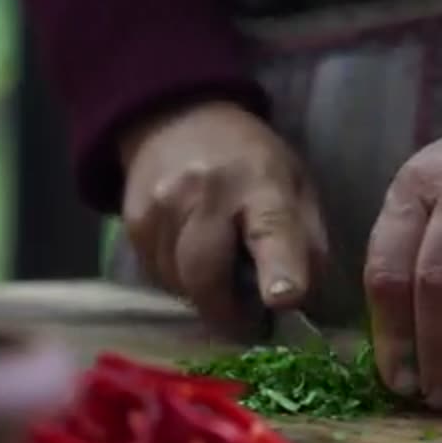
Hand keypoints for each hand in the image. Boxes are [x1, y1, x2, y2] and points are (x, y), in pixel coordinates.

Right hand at [121, 100, 327, 334]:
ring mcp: (162, 208)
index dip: (278, 268)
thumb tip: (304, 304)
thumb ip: (307, 244)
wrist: (176, 119)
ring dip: (204, 296)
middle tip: (249, 323)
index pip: (271, 228)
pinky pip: (158, 278)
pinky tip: (191, 257)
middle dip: (229, 314)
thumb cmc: (251, 161)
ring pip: (181, 285)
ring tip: (221, 274)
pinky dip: (179, 282)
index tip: (283, 299)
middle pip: (207, 275)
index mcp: (261, 184)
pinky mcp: (134, 224)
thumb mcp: (296, 186)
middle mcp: (205, 194)